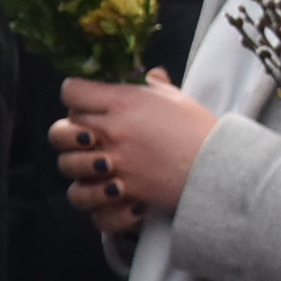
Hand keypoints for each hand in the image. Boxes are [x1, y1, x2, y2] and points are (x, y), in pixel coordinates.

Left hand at [51, 75, 220, 221]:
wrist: (221, 168)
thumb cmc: (200, 130)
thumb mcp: (176, 99)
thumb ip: (155, 86)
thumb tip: (150, 75)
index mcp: (122, 101)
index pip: (71, 91)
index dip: (76, 96)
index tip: (88, 103)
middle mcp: (111, 131)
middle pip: (59, 131)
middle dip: (69, 134)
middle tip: (89, 138)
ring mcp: (114, 164)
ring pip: (66, 168)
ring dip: (79, 168)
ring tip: (101, 167)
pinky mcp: (124, 194)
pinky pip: (90, 206)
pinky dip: (97, 205)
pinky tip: (113, 195)